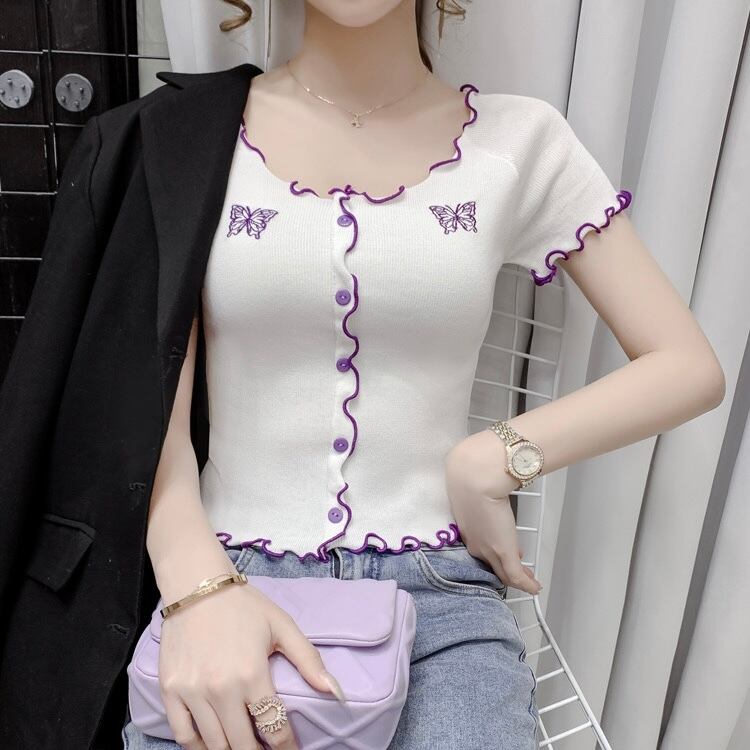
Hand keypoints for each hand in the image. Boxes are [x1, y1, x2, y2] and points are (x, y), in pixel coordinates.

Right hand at [158, 579, 345, 749]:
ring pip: (214, 745)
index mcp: (251, 674)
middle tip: (266, 749)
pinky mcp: (170, 691)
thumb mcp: (282, 626)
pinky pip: (183, 735)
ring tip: (245, 747)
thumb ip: (309, 661)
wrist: (197, 587)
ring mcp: (192, 693)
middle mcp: (221, 689)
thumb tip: (336, 692)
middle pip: (242, 744)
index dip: (285, 746)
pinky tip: (213, 745)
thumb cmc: (243, 606)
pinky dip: (199, 748)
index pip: (273, 727)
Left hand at [444, 431, 542, 594]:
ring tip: (528, 579)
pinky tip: (535, 587)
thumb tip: (491, 486)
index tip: (505, 550)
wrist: (474, 479)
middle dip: (503, 567)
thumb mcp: (472, 486)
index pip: (480, 547)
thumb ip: (480, 490)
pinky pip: (516, 575)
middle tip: (519, 568)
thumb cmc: (472, 475)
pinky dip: (526, 584)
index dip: (492, 552)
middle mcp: (474, 543)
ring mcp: (488, 550)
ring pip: (503, 572)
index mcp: (466, 528)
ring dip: (517, 577)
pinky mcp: (502, 552)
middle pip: (490, 564)